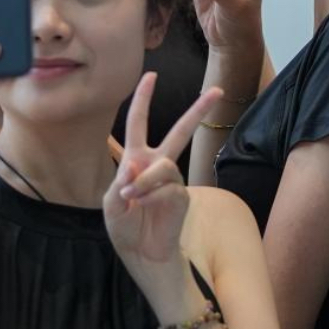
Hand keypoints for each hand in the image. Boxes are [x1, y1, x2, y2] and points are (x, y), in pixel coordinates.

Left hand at [104, 73, 221, 273]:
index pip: (138, 123)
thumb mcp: (110, 204)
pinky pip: (167, 189)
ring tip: (131, 198)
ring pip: (163, 166)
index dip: (143, 99)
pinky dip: (150, 197)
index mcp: (137, 159)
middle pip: (180, 131)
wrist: (141, 253)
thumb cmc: (125, 226)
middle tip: (219, 91)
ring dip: (144, 182)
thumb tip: (135, 166)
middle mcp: (158, 164)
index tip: (151, 76)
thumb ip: (119, 182)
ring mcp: (172, 180)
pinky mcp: (181, 197)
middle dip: (199, 110)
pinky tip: (141, 206)